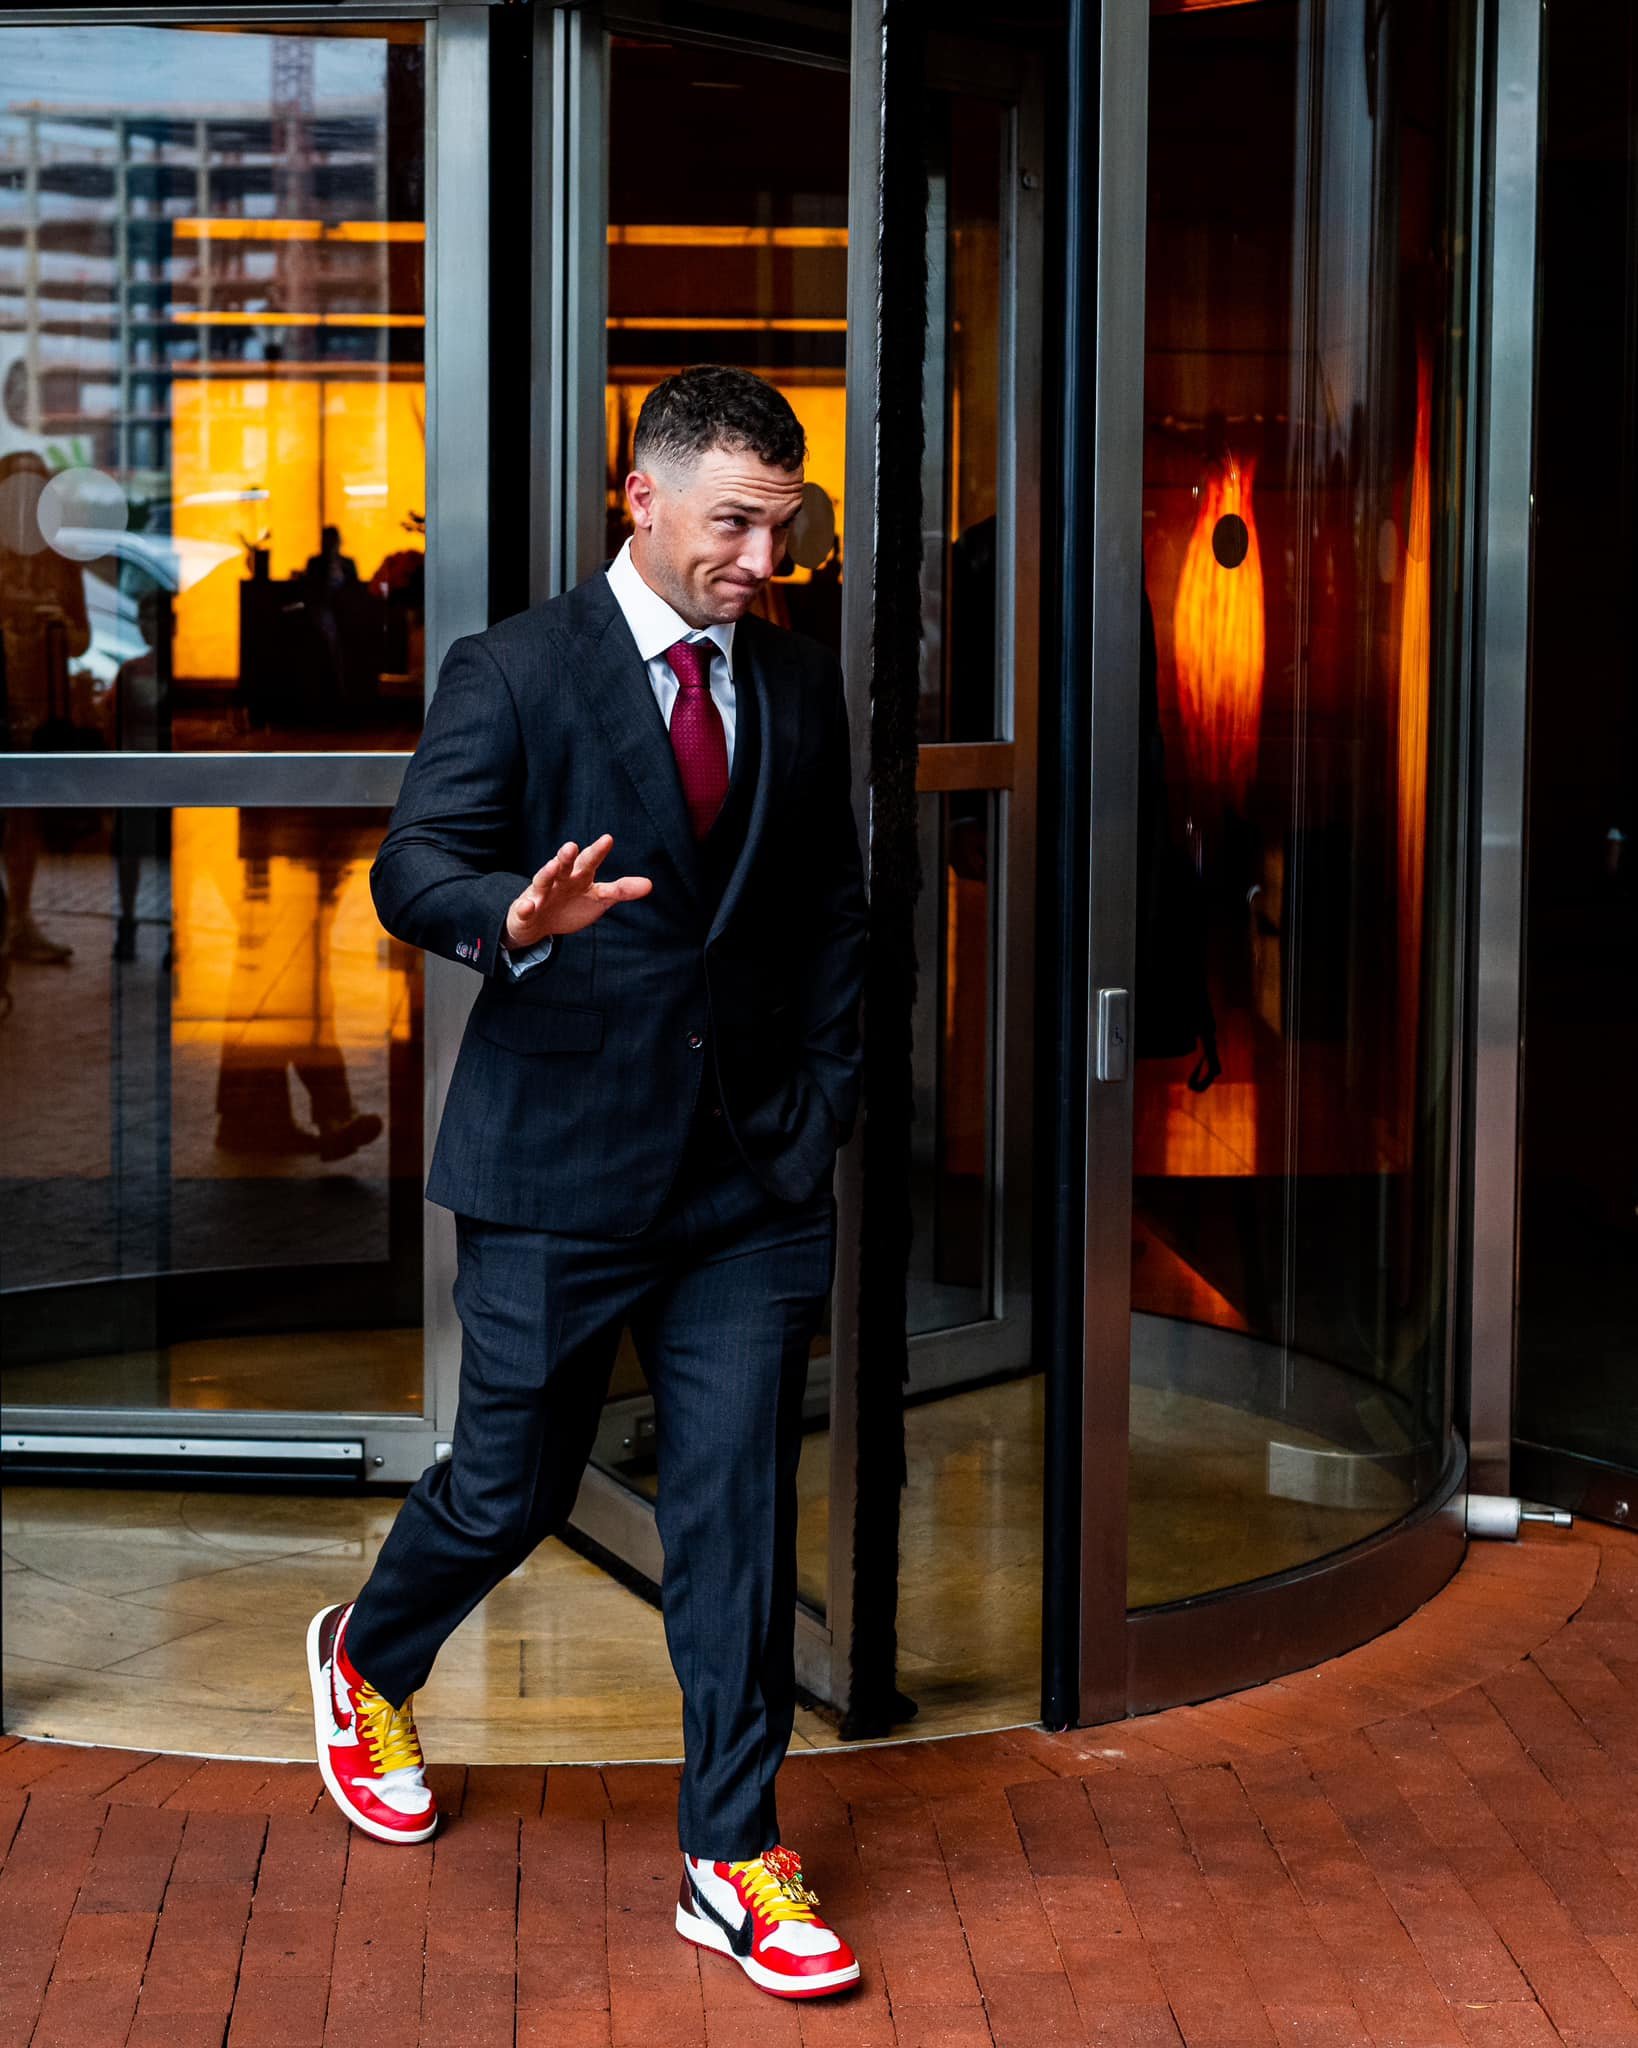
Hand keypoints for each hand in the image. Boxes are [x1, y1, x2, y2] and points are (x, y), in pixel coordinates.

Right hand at [505, 835, 651, 946]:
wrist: (537, 922)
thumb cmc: (572, 904)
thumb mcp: (598, 898)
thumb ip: (621, 890)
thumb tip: (650, 884)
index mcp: (578, 875)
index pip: (589, 861)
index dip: (598, 851)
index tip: (608, 839)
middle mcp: (559, 880)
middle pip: (564, 865)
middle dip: (566, 856)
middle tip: (572, 846)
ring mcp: (540, 893)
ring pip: (542, 881)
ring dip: (546, 873)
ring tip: (552, 866)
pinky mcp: (525, 910)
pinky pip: (524, 908)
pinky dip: (525, 906)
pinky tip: (528, 906)